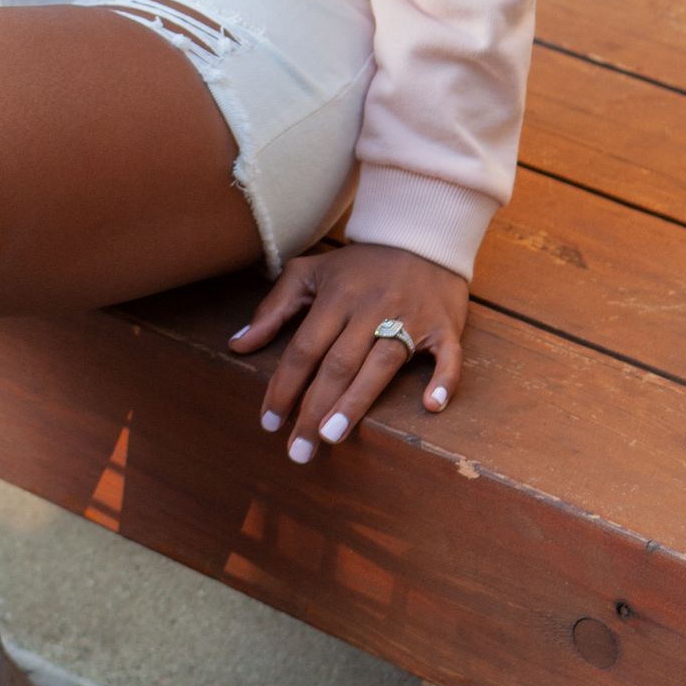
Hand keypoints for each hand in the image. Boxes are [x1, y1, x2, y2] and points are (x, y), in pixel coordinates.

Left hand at [229, 240, 467, 461]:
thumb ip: (274, 308)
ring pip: (382, 363)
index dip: (284, 386)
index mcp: (337, 295)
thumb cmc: (359, 264)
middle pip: (338, 364)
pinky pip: (447, 356)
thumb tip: (237, 345)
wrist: (421, 235)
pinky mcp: (445, 327)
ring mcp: (412, 317)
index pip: (304, 348)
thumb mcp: (310, 272)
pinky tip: (431, 406)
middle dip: (314, 408)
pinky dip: (443, 381)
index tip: (269, 422)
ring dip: (357, 402)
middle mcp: (372, 307)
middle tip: (298, 450)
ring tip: (332, 436)